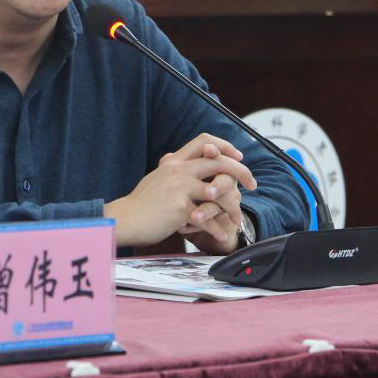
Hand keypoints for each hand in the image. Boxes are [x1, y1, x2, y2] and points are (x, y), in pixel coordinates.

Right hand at [105, 134, 255, 247]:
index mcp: (174, 161)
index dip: (224, 146)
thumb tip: (181, 159)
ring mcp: (181, 188)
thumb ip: (173, 169)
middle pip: (219, 162)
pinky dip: (217, 229)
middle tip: (252, 184)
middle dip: (241, 172)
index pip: (204, 141)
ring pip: (218, 192)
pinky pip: (208, 219)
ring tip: (236, 219)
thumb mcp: (157, 177)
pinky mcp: (182, 209)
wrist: (125, 219)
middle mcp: (179, 170)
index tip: (238, 157)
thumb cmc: (140, 203)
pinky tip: (223, 236)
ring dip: (232, 207)